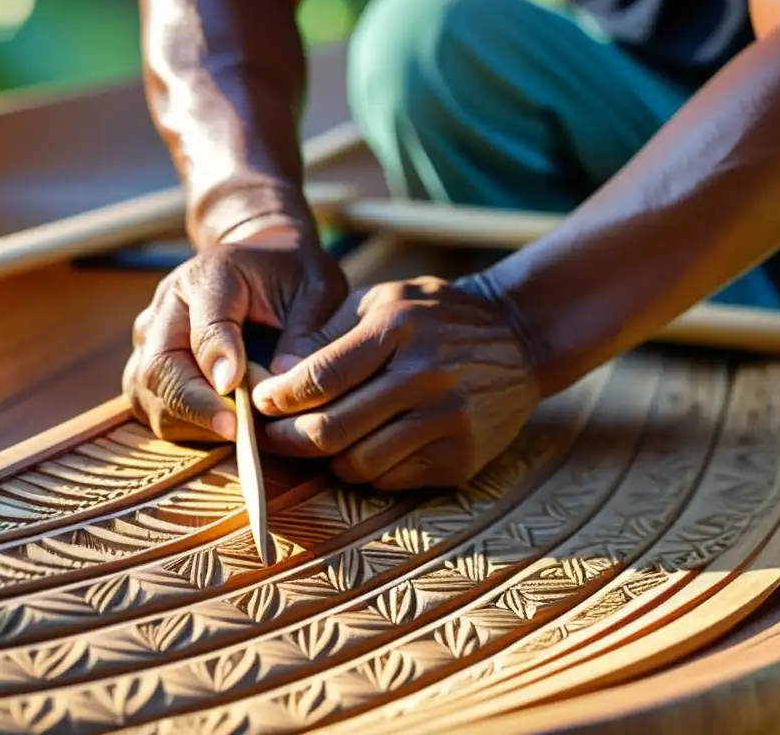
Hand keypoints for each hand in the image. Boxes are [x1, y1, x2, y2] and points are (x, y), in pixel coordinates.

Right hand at [123, 231, 347, 442]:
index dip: (218, 361)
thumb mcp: (315, 289)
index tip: (237, 390)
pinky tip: (222, 429)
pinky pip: (151, 406)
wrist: (264, 260)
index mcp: (210, 275)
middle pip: (160, 366)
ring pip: (146, 392)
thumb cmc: (294, 277)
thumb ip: (303, 331)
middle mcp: (169, 305)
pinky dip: (183, 425)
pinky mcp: (149, 364)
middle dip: (197, 406)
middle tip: (239, 432)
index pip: (204, 324)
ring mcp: (152, 336)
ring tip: (237, 433)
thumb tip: (282, 380)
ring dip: (188, 421)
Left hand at [251, 276, 540, 489]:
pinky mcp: (461, 456)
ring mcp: (447, 420)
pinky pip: (391, 479)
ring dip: (328, 460)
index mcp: (398, 328)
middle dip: (286, 441)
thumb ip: (330, 334)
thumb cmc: (436, 317)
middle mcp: (424, 376)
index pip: (319, 378)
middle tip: (269, 438)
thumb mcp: (385, 300)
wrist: (520, 338)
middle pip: (329, 430)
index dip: (277, 398)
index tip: (259, 404)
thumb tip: (275, 375)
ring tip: (322, 441)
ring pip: (356, 464)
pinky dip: (368, 469)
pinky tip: (370, 446)